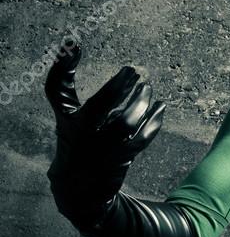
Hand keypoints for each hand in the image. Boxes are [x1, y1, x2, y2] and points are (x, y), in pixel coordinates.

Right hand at [44, 43, 165, 228]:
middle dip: (120, 87)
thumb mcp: (69, 118)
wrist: (78, 190)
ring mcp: (103, 148)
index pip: (59, 90)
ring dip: (141, 103)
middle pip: (101, 106)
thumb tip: (83, 50)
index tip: (74, 46)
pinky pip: (142, 138)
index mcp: (66, 121)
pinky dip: (155, 121)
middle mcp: (82, 134)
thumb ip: (77, 90)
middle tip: (136, 72)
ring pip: (126, 122)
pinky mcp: (122, 159)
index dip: (65, 67)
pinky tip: (162, 108)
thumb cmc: (75, 142)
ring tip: (149, 89)